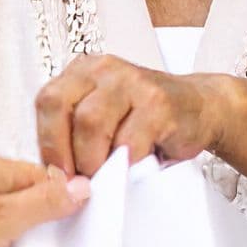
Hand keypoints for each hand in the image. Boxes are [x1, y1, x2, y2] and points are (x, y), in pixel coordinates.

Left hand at [0, 155, 88, 246]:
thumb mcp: (7, 218)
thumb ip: (45, 203)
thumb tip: (79, 189)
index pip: (46, 174)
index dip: (62, 196)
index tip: (74, 216)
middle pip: (27, 190)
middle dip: (41, 211)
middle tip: (48, 234)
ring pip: (7, 206)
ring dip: (19, 224)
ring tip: (19, 243)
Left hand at [34, 55, 232, 177]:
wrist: (199, 108)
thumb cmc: (145, 119)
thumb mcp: (101, 118)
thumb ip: (73, 134)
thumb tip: (52, 174)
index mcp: (82, 72)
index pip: (47, 101)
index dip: (47, 141)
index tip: (56, 171)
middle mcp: (103, 69)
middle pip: (62, 107)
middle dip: (64, 150)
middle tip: (77, 177)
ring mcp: (132, 81)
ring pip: (91, 121)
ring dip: (92, 158)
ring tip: (103, 173)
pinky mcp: (158, 102)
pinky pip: (128, 139)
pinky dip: (124, 161)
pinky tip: (131, 165)